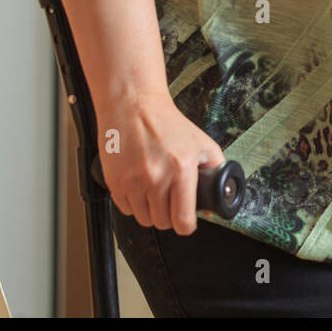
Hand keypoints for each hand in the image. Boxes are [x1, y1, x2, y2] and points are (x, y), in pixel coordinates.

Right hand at [97, 91, 224, 234]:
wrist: (133, 105)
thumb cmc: (166, 123)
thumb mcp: (202, 143)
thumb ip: (216, 171)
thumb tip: (215, 201)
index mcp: (181, 169)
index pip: (183, 221)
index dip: (187, 225)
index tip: (186, 221)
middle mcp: (156, 178)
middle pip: (162, 223)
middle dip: (169, 215)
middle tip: (170, 200)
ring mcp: (133, 181)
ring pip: (143, 219)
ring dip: (150, 210)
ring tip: (154, 190)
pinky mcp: (115, 182)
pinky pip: (125, 209)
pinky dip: (133, 203)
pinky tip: (139, 186)